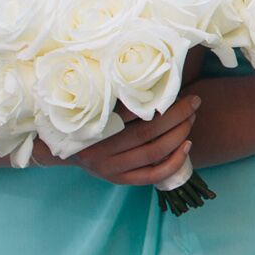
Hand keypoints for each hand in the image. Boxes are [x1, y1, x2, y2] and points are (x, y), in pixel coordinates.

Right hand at [39, 96, 197, 186]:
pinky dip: (174, 162)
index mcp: (93, 126)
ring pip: (153, 153)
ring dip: (179, 134)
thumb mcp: (94, 101)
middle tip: (193, 102)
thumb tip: (158, 74)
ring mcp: (108, 169)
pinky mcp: (118, 180)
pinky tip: (187, 146)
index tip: (181, 90)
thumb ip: (119, 93)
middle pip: (148, 132)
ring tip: (191, 118)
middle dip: (177, 116)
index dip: (161, 103)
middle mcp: (99, 151)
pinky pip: (152, 176)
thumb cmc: (86, 115)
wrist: (62, 145)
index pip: (134, 113)